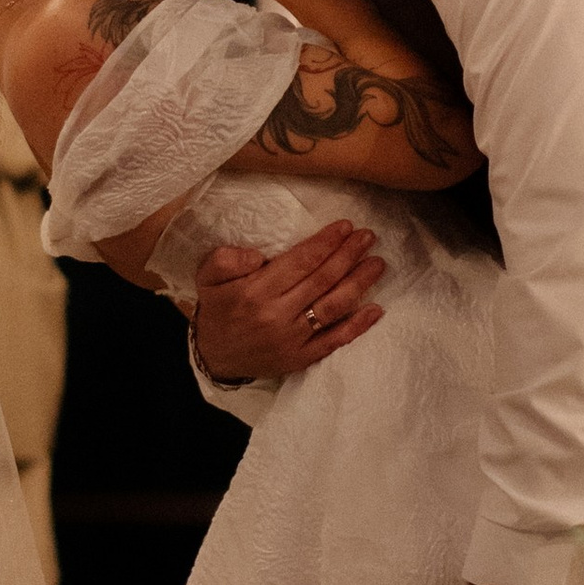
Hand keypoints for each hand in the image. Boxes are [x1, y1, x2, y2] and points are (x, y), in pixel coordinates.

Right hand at [191, 225, 384, 378]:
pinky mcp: (300, 358)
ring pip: (332, 307)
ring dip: (359, 283)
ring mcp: (291, 340)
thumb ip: (226, 259)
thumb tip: (258, 255)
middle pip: (322, 280)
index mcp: (255, 291)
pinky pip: (334, 342)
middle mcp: (276, 315)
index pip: (300, 261)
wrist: (213, 356)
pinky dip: (357, 326)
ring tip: (377, 264)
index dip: (326, 242)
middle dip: (348, 255)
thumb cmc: (217, 308)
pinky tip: (376, 309)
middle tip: (368, 237)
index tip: (346, 226)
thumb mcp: (207, 276)